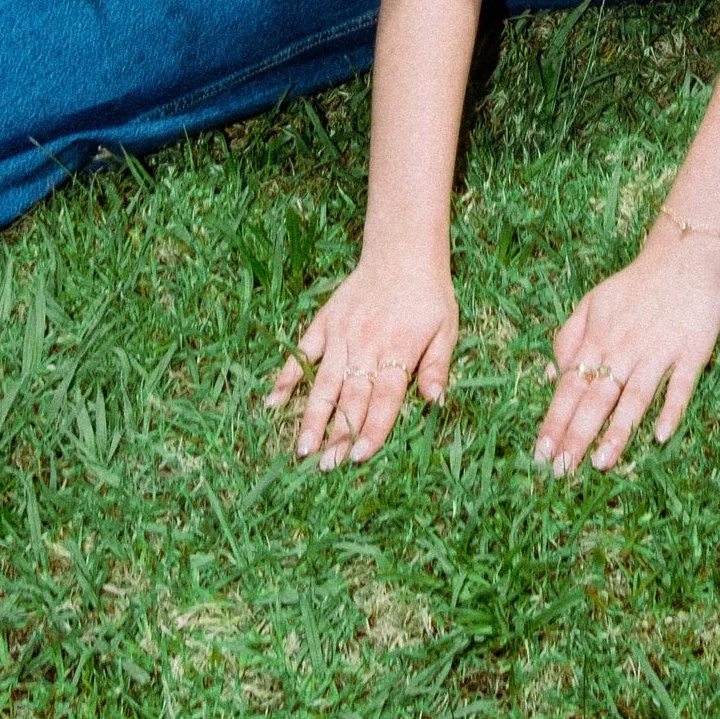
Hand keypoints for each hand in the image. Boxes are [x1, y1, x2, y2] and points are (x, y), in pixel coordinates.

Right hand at [267, 255, 457, 468]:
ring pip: (324, 382)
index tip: (359, 458)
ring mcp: (341, 334)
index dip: (372, 429)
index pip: (384, 399)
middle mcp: (366, 346)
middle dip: (338, 435)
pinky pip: (303, 352)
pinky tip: (273, 402)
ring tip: (301, 448)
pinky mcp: (324, 322)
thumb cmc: (428, 295)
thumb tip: (434, 402)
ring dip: (312, 416)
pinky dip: (287, 376)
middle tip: (324, 467)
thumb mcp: (446, 329)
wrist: (402, 251)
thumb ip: (437, 367)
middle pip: (351, 398)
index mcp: (398, 351)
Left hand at [533, 229, 719, 476]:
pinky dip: (671, 409)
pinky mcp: (690, 352)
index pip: (570, 386)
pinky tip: (661, 435)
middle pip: (596, 398)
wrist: (681, 259)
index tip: (541, 453)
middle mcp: (623, 348)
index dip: (555, 420)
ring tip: (601, 463)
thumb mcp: (591, 303)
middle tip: (563, 472)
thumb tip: (551, 377)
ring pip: (634, 397)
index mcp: (597, 338)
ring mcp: (658, 352)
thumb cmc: (633, 287)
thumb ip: (568, 337)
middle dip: (577, 436)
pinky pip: (680, 386)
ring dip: (618, 431)